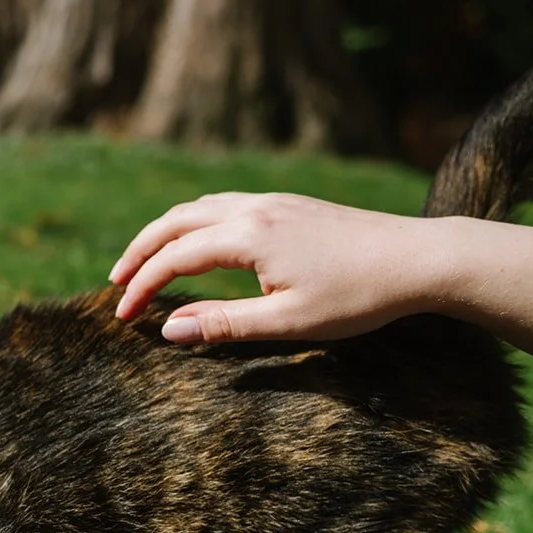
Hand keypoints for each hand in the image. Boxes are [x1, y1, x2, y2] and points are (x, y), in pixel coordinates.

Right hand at [109, 192, 443, 343]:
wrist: (418, 258)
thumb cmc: (358, 297)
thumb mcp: (288, 322)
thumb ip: (225, 324)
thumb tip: (170, 330)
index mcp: (247, 236)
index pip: (174, 259)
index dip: (142, 287)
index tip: (123, 317)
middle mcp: (253, 209)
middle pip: (174, 221)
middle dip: (138, 252)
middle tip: (114, 284)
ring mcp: (272, 202)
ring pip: (198, 207)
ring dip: (164, 233)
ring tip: (145, 262)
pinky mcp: (289, 205)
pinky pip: (223, 205)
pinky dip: (194, 223)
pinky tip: (198, 244)